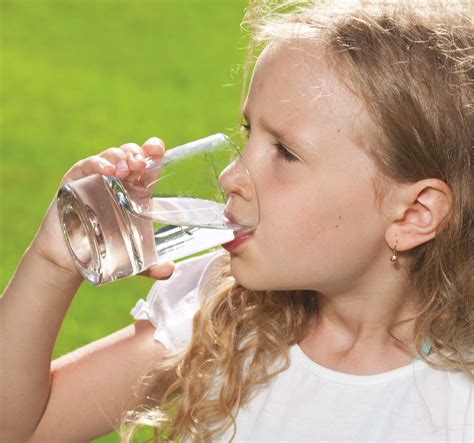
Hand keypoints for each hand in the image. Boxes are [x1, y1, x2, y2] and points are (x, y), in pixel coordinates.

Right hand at [30, 137, 174, 281]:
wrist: (72, 258)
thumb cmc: (107, 250)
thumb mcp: (136, 259)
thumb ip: (153, 266)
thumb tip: (169, 270)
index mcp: (138, 191)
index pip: (149, 164)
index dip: (154, 152)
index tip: (159, 150)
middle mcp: (120, 180)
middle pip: (132, 155)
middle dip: (138, 154)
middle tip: (141, 164)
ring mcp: (97, 177)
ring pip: (112, 156)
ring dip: (121, 157)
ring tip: (126, 169)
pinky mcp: (76, 180)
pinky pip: (87, 165)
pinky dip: (97, 163)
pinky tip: (106, 170)